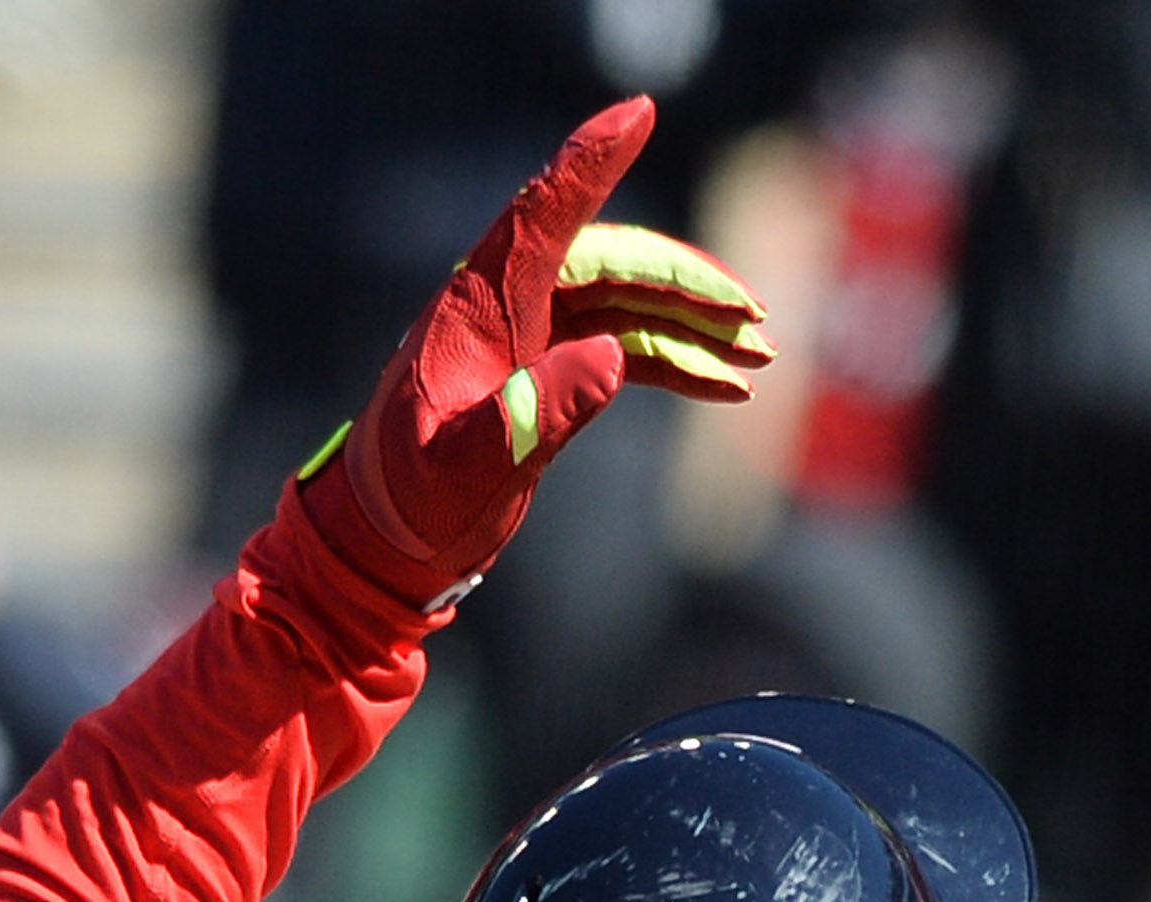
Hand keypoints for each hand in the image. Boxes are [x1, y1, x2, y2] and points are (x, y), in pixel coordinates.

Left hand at [293, 97, 775, 610]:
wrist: (389, 541)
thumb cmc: (410, 501)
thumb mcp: (464, 467)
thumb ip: (533, 414)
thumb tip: (614, 360)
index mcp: (478, 303)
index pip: (544, 212)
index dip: (592, 159)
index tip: (640, 111)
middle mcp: (508, 305)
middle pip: (612, 262)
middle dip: (688, 283)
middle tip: (755, 317)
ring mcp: (533, 337)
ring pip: (630, 304)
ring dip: (696, 325)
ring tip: (761, 354)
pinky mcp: (551, 375)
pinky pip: (628, 349)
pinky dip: (677, 363)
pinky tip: (726, 387)